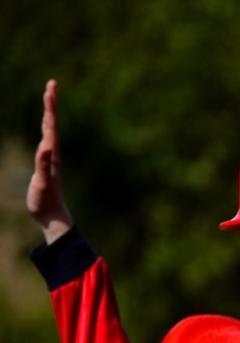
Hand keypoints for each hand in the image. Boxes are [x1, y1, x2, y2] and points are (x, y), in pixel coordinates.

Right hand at [27, 80, 73, 242]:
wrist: (54, 218)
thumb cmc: (46, 202)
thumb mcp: (42, 183)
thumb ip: (43, 165)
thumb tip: (45, 148)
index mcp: (52, 155)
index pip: (51, 125)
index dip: (50, 106)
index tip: (51, 88)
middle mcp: (54, 154)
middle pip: (52, 124)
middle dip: (51, 104)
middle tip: (52, 84)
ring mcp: (52, 159)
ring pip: (51, 131)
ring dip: (49, 113)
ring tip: (49, 98)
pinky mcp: (48, 165)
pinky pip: (47, 141)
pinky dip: (46, 129)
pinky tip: (46, 128)